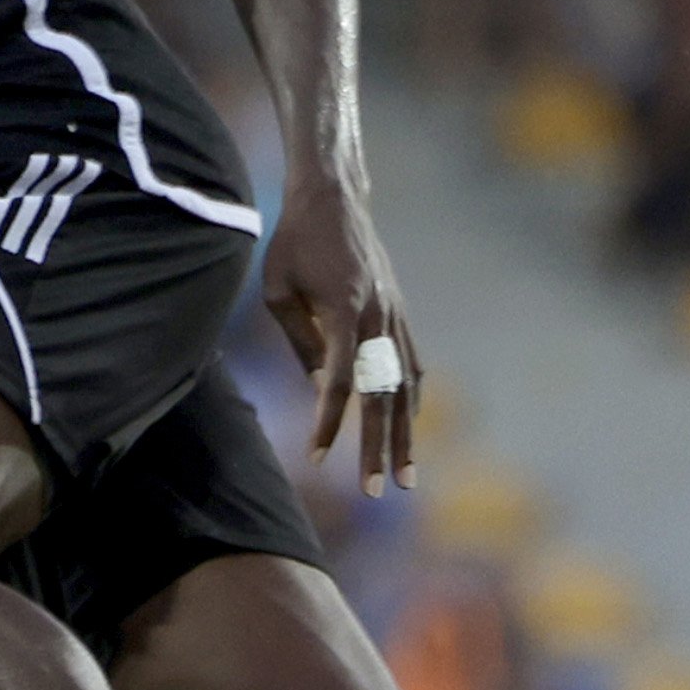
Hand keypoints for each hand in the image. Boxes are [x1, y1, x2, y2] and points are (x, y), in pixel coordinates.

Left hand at [264, 169, 419, 494]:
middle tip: (377, 491)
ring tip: (406, 477)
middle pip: (382, 395)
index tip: (318, 456)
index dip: (329, 422)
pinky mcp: (400, 313)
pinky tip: (408, 425)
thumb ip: (300, 341)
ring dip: (405, 435)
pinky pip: (411, 364)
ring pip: (405, 387)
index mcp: (345, 311)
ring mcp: (395, 316)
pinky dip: (411, 398)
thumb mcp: (278, 289)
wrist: (334, 197)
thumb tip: (319, 388)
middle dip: (379, 448)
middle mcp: (379, 317)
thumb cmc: (295, 242)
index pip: (338, 381)